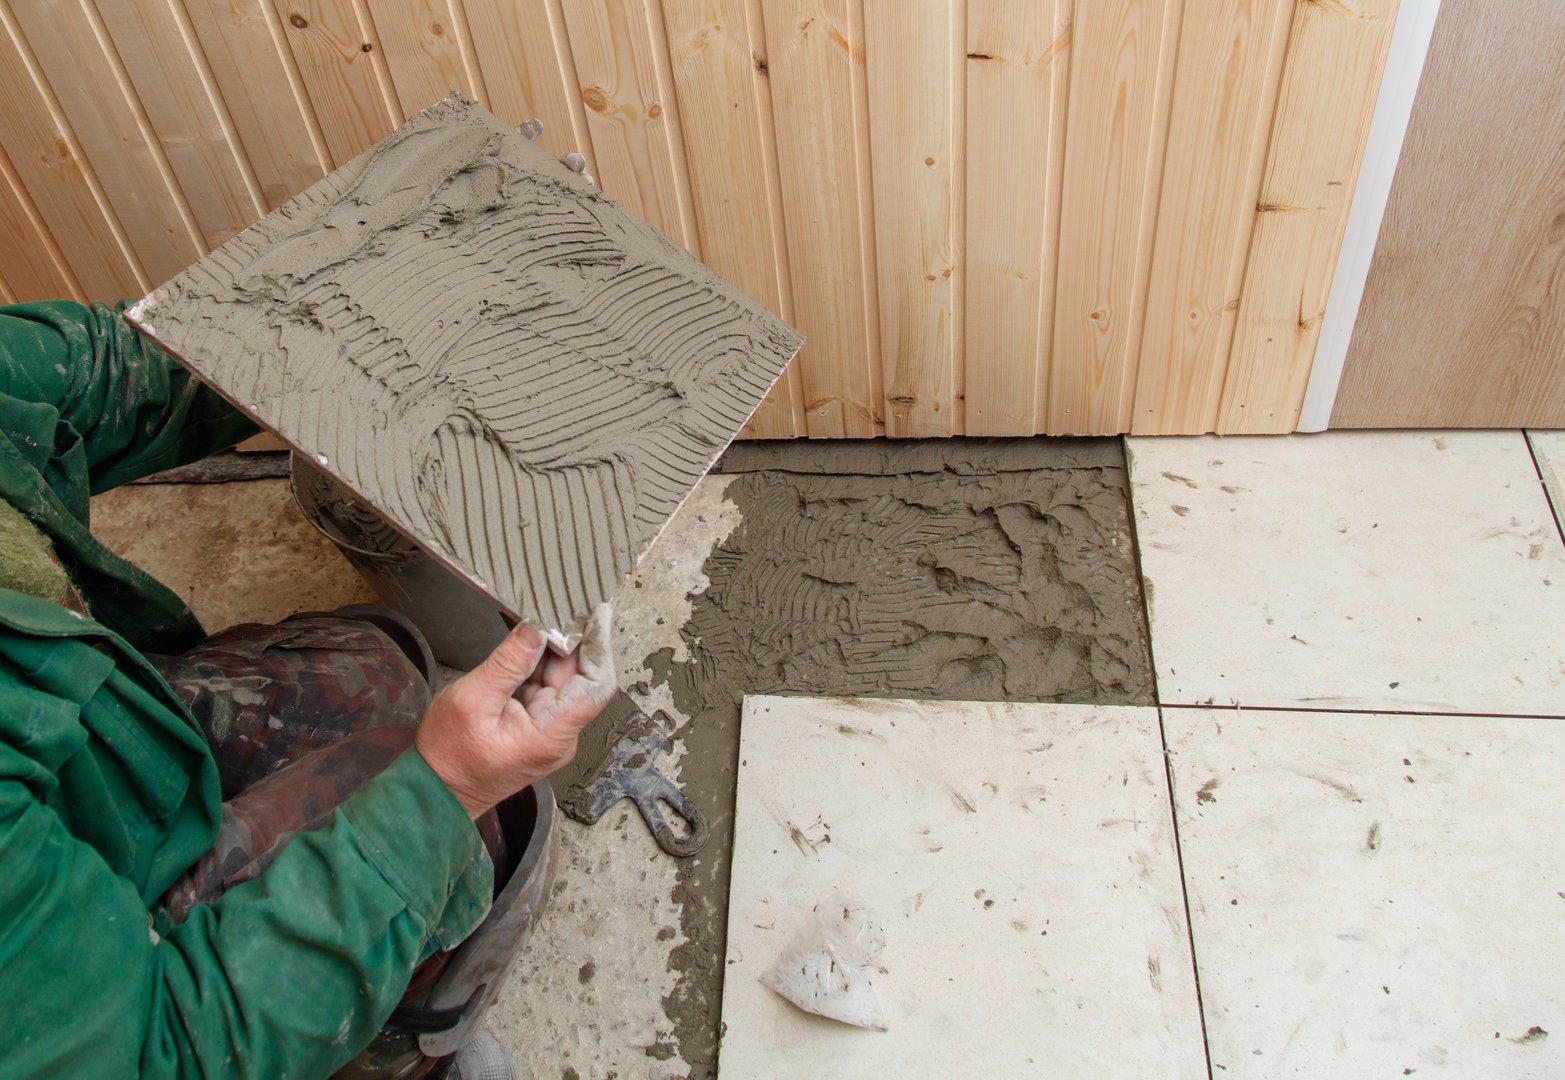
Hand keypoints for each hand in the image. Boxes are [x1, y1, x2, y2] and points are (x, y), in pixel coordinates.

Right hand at [415, 604, 614, 817]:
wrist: (436, 792)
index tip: (598, 617)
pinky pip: (546, 690)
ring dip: (551, 653)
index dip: (599, 648)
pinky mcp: (538, 728)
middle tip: (557, 608)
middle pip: (580, 680)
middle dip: (570, 643)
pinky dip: (537, 667)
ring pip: (563, 682)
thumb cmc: (448, 757)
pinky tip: (525, 648)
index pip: (595, 687)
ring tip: (535, 625)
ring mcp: (550, 733)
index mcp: (550, 735)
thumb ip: (507, 663)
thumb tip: (535, 629)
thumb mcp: (471, 700)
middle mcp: (559, 737)